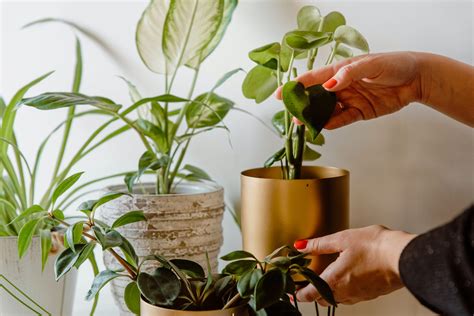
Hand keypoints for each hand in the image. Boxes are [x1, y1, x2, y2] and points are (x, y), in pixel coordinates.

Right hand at [276, 52, 422, 128]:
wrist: (417, 79)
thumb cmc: (395, 65)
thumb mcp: (372, 64)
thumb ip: (349, 74)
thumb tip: (329, 85)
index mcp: (341, 70)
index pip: (314, 78)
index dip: (297, 85)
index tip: (282, 93)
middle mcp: (341, 86)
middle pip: (317, 97)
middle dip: (303, 105)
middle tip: (292, 114)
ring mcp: (349, 100)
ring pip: (327, 110)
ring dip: (315, 117)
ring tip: (304, 124)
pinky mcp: (359, 112)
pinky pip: (342, 119)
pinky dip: (332, 124)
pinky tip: (323, 127)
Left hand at [294, 225, 415, 304]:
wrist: (403, 256)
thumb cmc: (375, 247)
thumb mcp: (342, 239)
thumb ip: (319, 244)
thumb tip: (300, 246)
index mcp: (334, 280)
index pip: (309, 294)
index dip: (298, 294)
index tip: (291, 291)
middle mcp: (345, 292)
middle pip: (321, 299)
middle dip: (311, 293)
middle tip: (305, 283)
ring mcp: (359, 295)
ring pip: (336, 299)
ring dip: (327, 291)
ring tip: (323, 278)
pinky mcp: (370, 294)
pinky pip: (351, 296)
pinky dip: (342, 290)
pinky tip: (345, 278)